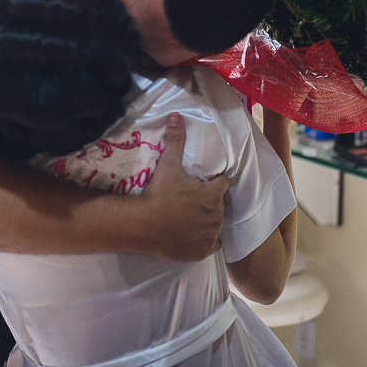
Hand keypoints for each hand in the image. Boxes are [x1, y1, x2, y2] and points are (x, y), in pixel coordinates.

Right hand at [138, 113, 227, 261]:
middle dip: (208, 203)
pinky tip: (193, 236)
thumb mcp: (168, 165)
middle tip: (189, 201)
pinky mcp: (203, 251)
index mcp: (213, 194)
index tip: (200, 184)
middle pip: (219, 205)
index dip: (212, 183)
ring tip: (189, 219)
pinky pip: (212, 245)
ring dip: (207, 222)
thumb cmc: (158, 193)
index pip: (222, 184)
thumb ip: (176, 140)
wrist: (144, 224)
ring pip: (215, 225)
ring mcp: (210, 235)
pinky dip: (205, 241)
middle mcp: (217, 215)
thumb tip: (176, 116)